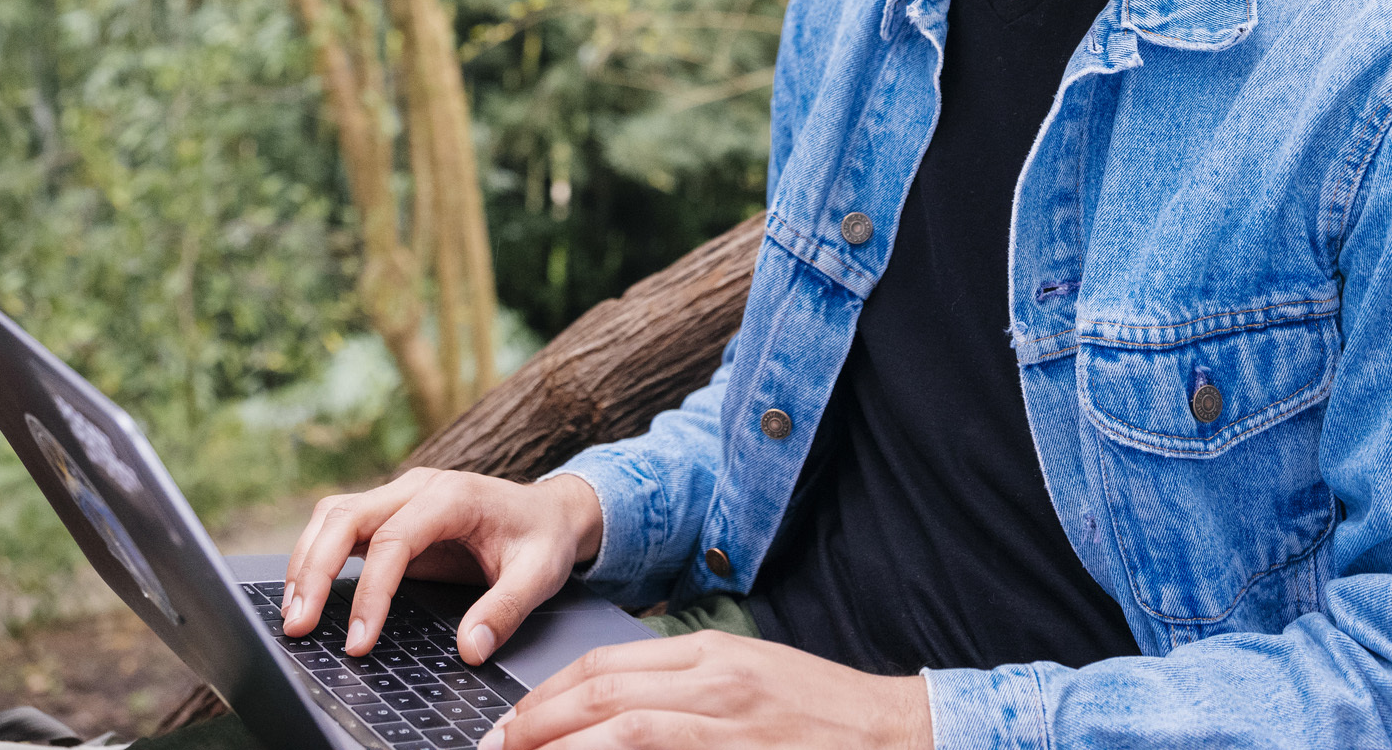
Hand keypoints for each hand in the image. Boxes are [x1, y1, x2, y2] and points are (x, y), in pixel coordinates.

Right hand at [280, 469, 605, 665]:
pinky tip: (304, 592)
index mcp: (454, 496)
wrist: (551, 512)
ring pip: (334, 515)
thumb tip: (470, 649)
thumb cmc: (543, 539)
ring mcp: (401, 496)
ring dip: (305, 560)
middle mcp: (419, 488)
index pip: (394, 539)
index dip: (371, 592)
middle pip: (347, 517)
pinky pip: (341, 525)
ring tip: (293, 613)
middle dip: (314, 570)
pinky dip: (315, 554)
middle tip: (298, 626)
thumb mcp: (540, 575)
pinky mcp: (391, 513)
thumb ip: (506, 610)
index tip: (360, 642)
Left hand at [477, 631, 931, 749]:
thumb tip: (617, 698)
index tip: (513, 721)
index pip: (607, 664)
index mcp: (713, 653)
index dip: (550, 693)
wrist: (897, 735)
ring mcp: (730, 726)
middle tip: (494, 747)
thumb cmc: (823, 714)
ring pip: (625, 733)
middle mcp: (716, 682)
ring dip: (563, 749)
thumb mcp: (752, 675)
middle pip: (604, 695)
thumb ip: (690, 680)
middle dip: (537, 723)